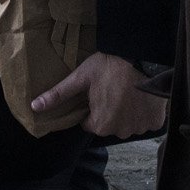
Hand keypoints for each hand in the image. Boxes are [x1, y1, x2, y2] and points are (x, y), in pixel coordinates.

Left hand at [29, 52, 168, 137]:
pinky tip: (140, 95)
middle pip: (109, 123)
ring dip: (127, 111)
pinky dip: (143, 111)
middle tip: (112, 88)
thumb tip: (34, 107)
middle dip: (109, 110)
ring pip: (127, 122)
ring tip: (127, 89)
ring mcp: (140, 128)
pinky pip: (145, 120)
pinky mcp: (156, 122)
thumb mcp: (81, 78)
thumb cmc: (109, 66)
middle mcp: (120, 132)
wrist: (144, 57)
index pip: (90, 122)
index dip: (91, 106)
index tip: (96, 91)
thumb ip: (58, 95)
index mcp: (100, 125)